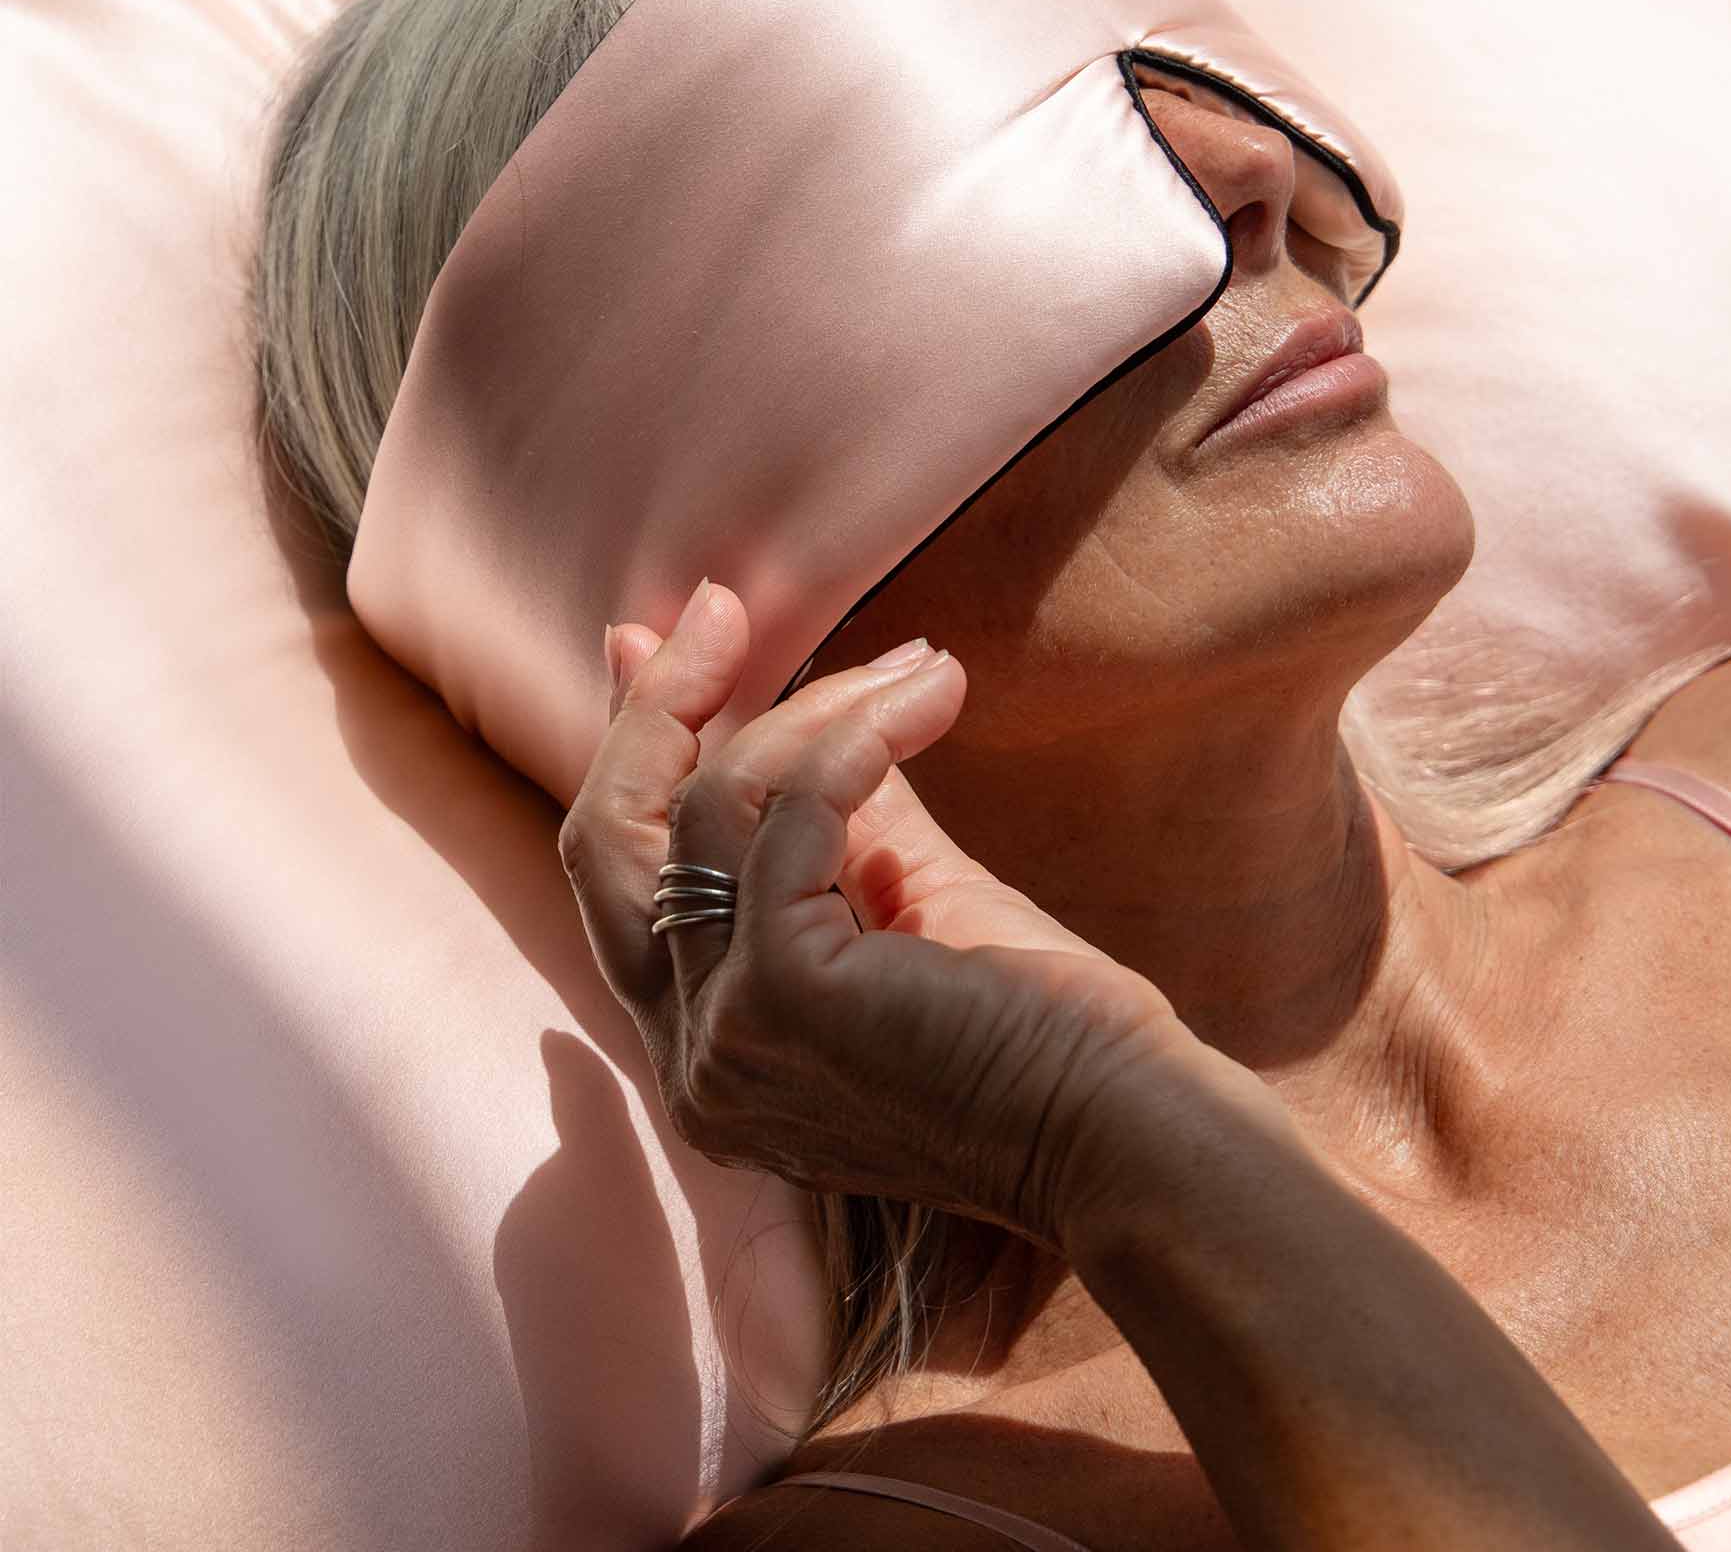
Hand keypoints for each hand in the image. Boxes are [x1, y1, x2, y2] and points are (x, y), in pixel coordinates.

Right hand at [557, 582, 1205, 1252]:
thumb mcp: (899, 893)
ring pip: (704, 807)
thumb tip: (762, 694)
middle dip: (654, 705)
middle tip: (719, 609)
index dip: (631, 747)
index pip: (620, 878)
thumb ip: (815, 806)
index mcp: (709, 1046)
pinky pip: (792, 813)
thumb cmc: (1034, 1020)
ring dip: (817, 709)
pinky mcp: (783, 992)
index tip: (660, 642)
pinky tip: (934, 699)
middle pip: (606, 839)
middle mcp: (691, 1059)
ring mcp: (724, 1034)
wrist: (1123, 1122)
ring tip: (919, 674)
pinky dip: (860, 737)